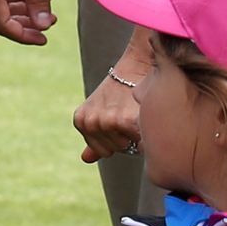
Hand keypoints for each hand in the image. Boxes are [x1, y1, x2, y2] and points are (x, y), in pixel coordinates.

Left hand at [74, 29, 153, 166]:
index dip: (118, 138)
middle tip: (130, 113)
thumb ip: (95, 139)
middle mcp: (90, 122)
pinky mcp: (124, 122)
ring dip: (136, 134)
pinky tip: (143, 114)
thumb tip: (85, 159)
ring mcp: (105, 122)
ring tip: (135, 111)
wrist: (137, 66)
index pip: (103, 151)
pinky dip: (145, 132)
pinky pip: (139, 142)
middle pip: (116, 149)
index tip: (121, 118)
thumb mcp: (102, 112)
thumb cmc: (121, 92)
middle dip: (127, 136)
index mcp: (81, 120)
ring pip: (128, 147)